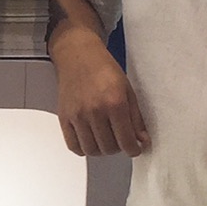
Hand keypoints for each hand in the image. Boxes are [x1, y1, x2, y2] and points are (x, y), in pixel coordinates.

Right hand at [55, 41, 146, 156]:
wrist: (78, 55)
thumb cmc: (103, 68)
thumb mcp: (128, 90)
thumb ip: (136, 118)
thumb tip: (142, 140)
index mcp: (115, 103)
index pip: (126, 141)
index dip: (134, 150)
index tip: (135, 149)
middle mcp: (95, 111)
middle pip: (109, 148)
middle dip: (119, 148)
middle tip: (121, 141)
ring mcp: (78, 115)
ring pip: (92, 150)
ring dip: (102, 150)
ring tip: (106, 141)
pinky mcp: (64, 117)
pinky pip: (74, 145)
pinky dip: (83, 149)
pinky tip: (90, 140)